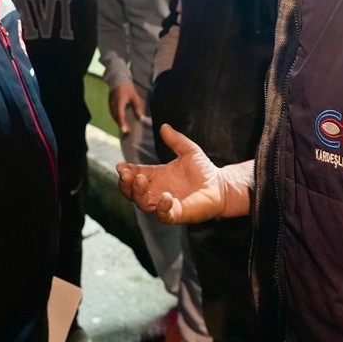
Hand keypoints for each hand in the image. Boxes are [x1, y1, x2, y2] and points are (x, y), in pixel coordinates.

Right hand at [109, 83, 144, 134]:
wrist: (118, 80)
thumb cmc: (127, 88)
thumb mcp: (134, 96)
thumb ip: (138, 106)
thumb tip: (141, 117)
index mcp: (119, 102)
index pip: (120, 115)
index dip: (122, 123)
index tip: (125, 130)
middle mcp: (113, 105)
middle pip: (116, 118)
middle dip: (121, 125)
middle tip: (127, 131)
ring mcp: (110, 104)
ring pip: (114, 116)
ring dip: (119, 122)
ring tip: (125, 127)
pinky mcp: (110, 104)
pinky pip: (113, 113)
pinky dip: (117, 118)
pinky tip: (121, 120)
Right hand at [117, 124, 239, 222]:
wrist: (221, 185)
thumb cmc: (204, 169)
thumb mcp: (189, 151)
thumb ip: (176, 140)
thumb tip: (164, 126)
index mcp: (156, 176)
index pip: (134, 175)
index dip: (126, 171)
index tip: (121, 165)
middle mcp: (156, 191)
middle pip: (132, 192)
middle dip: (125, 184)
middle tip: (127, 174)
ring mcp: (165, 204)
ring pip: (143, 204)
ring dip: (138, 193)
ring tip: (139, 180)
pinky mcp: (178, 214)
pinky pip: (164, 215)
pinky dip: (162, 208)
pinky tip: (165, 196)